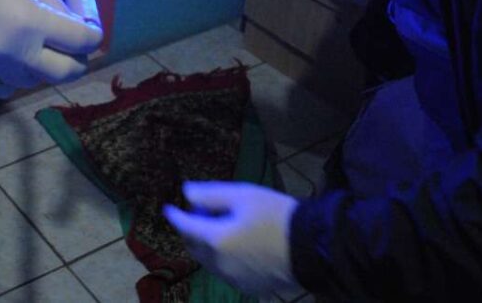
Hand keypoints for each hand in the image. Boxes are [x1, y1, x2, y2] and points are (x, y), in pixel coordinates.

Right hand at [0, 0, 102, 97]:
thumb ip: (52, 4)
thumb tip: (76, 25)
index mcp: (30, 22)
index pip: (81, 41)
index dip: (92, 36)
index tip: (92, 34)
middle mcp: (15, 53)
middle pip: (66, 73)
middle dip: (77, 61)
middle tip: (73, 50)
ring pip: (34, 80)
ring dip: (39, 65)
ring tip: (28, 44)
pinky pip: (5, 88)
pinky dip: (12, 76)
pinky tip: (5, 58)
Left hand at [163, 182, 301, 296]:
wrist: (312, 248)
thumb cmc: (277, 216)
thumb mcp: (244, 195)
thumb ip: (211, 195)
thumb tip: (187, 193)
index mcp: (216, 240)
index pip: (185, 227)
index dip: (175, 216)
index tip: (168, 208)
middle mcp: (220, 264)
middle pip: (194, 246)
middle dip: (191, 230)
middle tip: (202, 213)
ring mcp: (234, 279)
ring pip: (208, 261)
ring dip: (206, 245)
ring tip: (221, 227)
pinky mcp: (248, 287)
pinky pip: (225, 271)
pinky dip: (222, 258)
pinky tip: (236, 246)